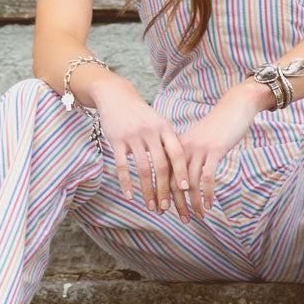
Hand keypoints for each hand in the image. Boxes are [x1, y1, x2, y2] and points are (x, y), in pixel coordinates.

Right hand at [89, 76, 194, 221]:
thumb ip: (167, 143)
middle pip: (162, 166)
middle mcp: (151, 132)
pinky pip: (123, 166)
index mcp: (165, 128)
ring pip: (144, 169)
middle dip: (165, 189)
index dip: (182, 171)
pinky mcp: (117, 140)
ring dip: (148, 191)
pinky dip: (127, 183)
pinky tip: (130, 196)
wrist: (116, 95)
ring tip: (150, 206)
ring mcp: (134, 136)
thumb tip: (181, 168)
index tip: (186, 189)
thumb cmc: (141, 114)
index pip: (177, 153)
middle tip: (166, 207)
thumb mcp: (158, 123)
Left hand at [175, 83, 264, 217]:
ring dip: (193, 203)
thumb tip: (181, 178)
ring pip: (190, 182)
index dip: (162, 194)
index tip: (162, 210)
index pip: (163, 174)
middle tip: (180, 219)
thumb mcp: (197, 141)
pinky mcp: (215, 150)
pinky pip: (208, 177)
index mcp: (177, 146)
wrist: (234, 108)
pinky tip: (209, 205)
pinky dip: (207, 194)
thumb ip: (188, 156)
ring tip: (197, 216)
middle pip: (174, 181)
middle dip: (176, 203)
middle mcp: (184, 148)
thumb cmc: (216, 128)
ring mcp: (199, 149)